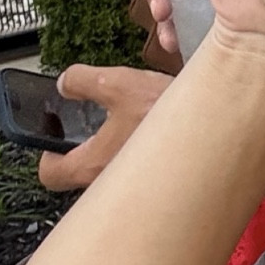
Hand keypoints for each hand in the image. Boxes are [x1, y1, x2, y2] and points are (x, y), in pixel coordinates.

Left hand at [37, 65, 171, 191]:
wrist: (219, 128)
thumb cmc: (170, 117)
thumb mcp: (117, 83)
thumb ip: (82, 80)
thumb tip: (66, 83)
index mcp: (93, 164)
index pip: (49, 175)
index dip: (45, 153)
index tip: (54, 136)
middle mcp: (112, 181)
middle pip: (80, 175)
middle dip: (82, 150)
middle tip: (89, 127)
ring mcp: (136, 183)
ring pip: (110, 172)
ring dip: (113, 149)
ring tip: (125, 123)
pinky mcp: (158, 180)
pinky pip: (137, 170)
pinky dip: (137, 151)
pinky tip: (151, 126)